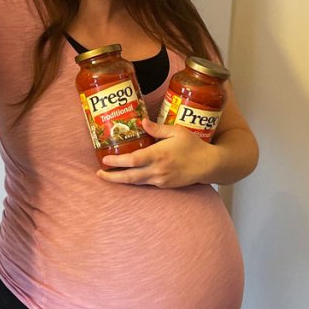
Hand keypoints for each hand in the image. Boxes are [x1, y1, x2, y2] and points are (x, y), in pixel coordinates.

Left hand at [96, 119, 215, 187]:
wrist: (209, 165)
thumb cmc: (194, 146)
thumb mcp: (177, 131)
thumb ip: (158, 128)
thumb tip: (142, 122)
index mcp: (159, 155)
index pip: (133, 160)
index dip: (117, 161)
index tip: (105, 159)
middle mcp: (158, 170)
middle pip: (130, 176)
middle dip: (112, 177)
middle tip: (99, 174)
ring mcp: (161, 180)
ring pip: (136, 182)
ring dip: (121, 180)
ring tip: (109, 176)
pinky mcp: (165, 185)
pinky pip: (146, 183)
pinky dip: (135, 181)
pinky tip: (129, 176)